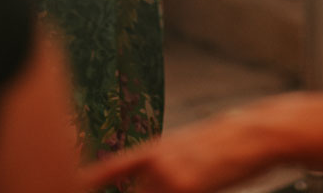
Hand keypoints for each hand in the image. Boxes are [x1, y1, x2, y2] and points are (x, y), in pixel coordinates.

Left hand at [78, 112, 272, 192]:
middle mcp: (156, 161)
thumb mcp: (187, 149)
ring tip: (192, 182)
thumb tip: (146, 185)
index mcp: (156, 149)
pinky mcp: (185, 188)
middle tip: (177, 186)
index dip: (94, 178)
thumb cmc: (224, 143)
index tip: (72, 182)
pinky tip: (196, 186)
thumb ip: (164, 168)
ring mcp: (169, 176)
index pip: (114, 167)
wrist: (250, 134)